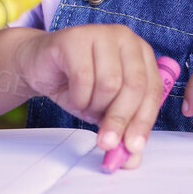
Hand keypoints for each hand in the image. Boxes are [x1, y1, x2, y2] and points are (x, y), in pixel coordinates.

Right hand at [13, 25, 161, 167]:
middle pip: (133, 86)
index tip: (133, 147)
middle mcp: (125, 37)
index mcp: (141, 52)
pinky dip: (78, 97)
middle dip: (120, 120)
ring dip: (94, 106)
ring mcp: (100, 33)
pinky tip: (73, 95)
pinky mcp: (75, 37)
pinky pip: (83, 77)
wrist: (40, 66)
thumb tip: (132, 160)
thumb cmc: (78, 85)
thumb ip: (122, 133)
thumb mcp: (104, 111)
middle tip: (107, 144)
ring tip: (85, 105)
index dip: (144, 120)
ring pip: (109, 83)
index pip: (152, 88)